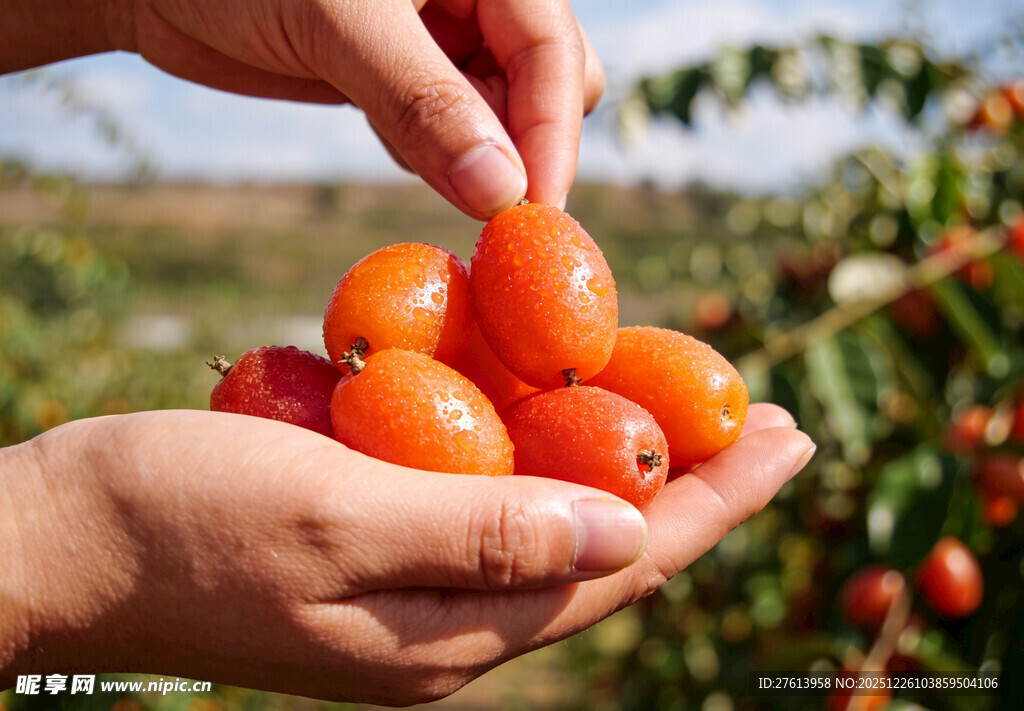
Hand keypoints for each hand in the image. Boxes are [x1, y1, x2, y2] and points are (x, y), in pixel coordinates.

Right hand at [0, 405, 811, 703]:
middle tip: (767, 418)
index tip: (791, 437)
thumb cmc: (188, 522)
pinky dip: (537, 451)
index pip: (627, 568)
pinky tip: (557, 405)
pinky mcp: (380, 545)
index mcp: (456, 630)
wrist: (71, 538)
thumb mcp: (340, 521)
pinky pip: (488, 500)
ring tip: (686, 406)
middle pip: (609, 552)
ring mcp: (416, 585)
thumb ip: (489, 537)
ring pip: (555, 524)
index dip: (717, 500)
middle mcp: (452, 620)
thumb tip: (631, 542)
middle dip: (693, 483)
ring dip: (623, 465)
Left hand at [1, 0, 603, 218]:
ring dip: (469, 154)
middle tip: (476, 201)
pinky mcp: (408, 74)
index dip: (549, 135)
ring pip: (501, 115)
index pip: (553, 52)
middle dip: (517, 144)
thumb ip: (425, 103)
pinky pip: (453, 128)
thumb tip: (502, 194)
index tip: (529, 215)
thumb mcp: (339, 24)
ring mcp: (443, 35)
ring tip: (397, 138)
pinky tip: (384, 132)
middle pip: (547, 84)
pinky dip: (432, 151)